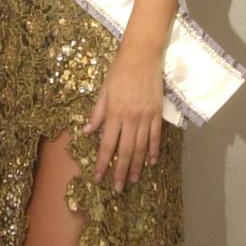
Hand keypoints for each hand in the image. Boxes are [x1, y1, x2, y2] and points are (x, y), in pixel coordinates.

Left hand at [83, 49, 162, 192]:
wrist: (142, 56)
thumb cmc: (118, 71)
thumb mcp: (103, 90)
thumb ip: (97, 113)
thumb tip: (87, 131)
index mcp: (114, 113)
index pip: (107, 145)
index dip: (103, 163)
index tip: (99, 177)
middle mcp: (130, 118)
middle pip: (125, 151)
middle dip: (121, 171)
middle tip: (118, 188)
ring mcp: (145, 117)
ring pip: (141, 147)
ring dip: (137, 166)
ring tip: (133, 180)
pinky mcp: (157, 113)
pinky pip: (155, 136)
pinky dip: (153, 150)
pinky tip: (151, 162)